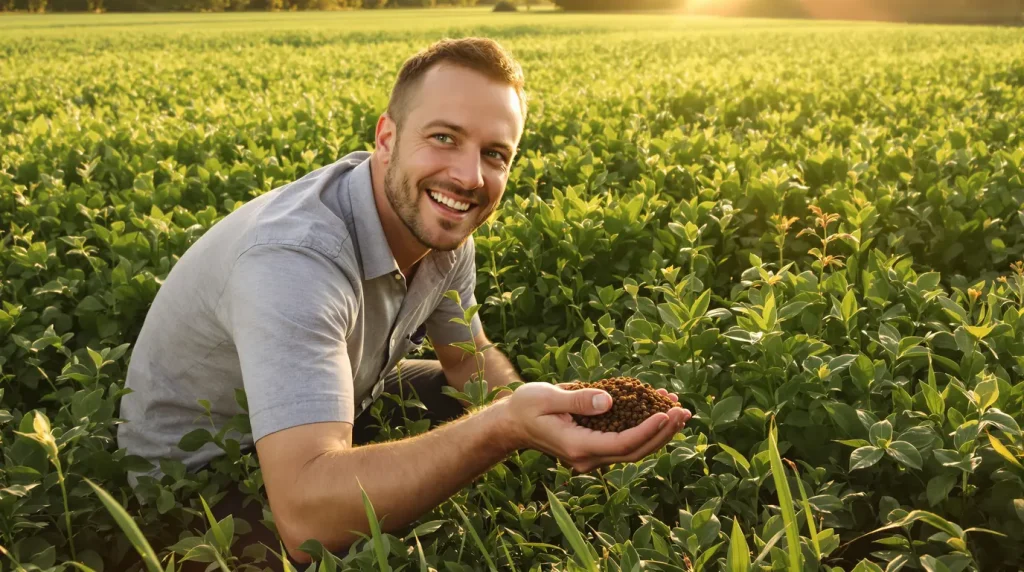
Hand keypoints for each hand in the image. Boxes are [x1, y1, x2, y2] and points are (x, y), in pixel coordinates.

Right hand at [499, 381, 691, 472]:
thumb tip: (608, 401)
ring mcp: (592, 455)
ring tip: (680, 409)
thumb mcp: (547, 397)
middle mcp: (588, 458)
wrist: (512, 424)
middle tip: (683, 411)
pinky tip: (659, 408)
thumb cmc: (525, 407)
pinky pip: (625, 440)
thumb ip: (578, 400)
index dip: (647, 431)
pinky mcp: (595, 446)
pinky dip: (645, 426)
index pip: (621, 444)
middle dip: (662, 432)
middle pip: (634, 451)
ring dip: (659, 431)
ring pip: (634, 448)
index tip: (665, 414)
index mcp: (577, 446)